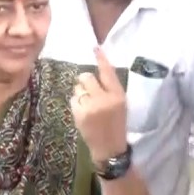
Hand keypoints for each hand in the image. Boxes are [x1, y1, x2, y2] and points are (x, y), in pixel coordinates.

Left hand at [70, 46, 128, 163]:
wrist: (110, 147)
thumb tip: (96, 73)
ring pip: (78, 88)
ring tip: (88, 105)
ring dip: (80, 93)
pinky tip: (83, 113)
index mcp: (118, 95)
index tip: (95, 47)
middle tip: (89, 91)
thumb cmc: (116, 124)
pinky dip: (76, 104)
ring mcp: (91, 106)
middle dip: (85, 81)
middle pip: (87, 76)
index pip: (108, 72)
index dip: (101, 59)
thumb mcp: (120, 105)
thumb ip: (110, 89)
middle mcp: (104, 98)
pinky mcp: (80, 113)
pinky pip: (73, 99)